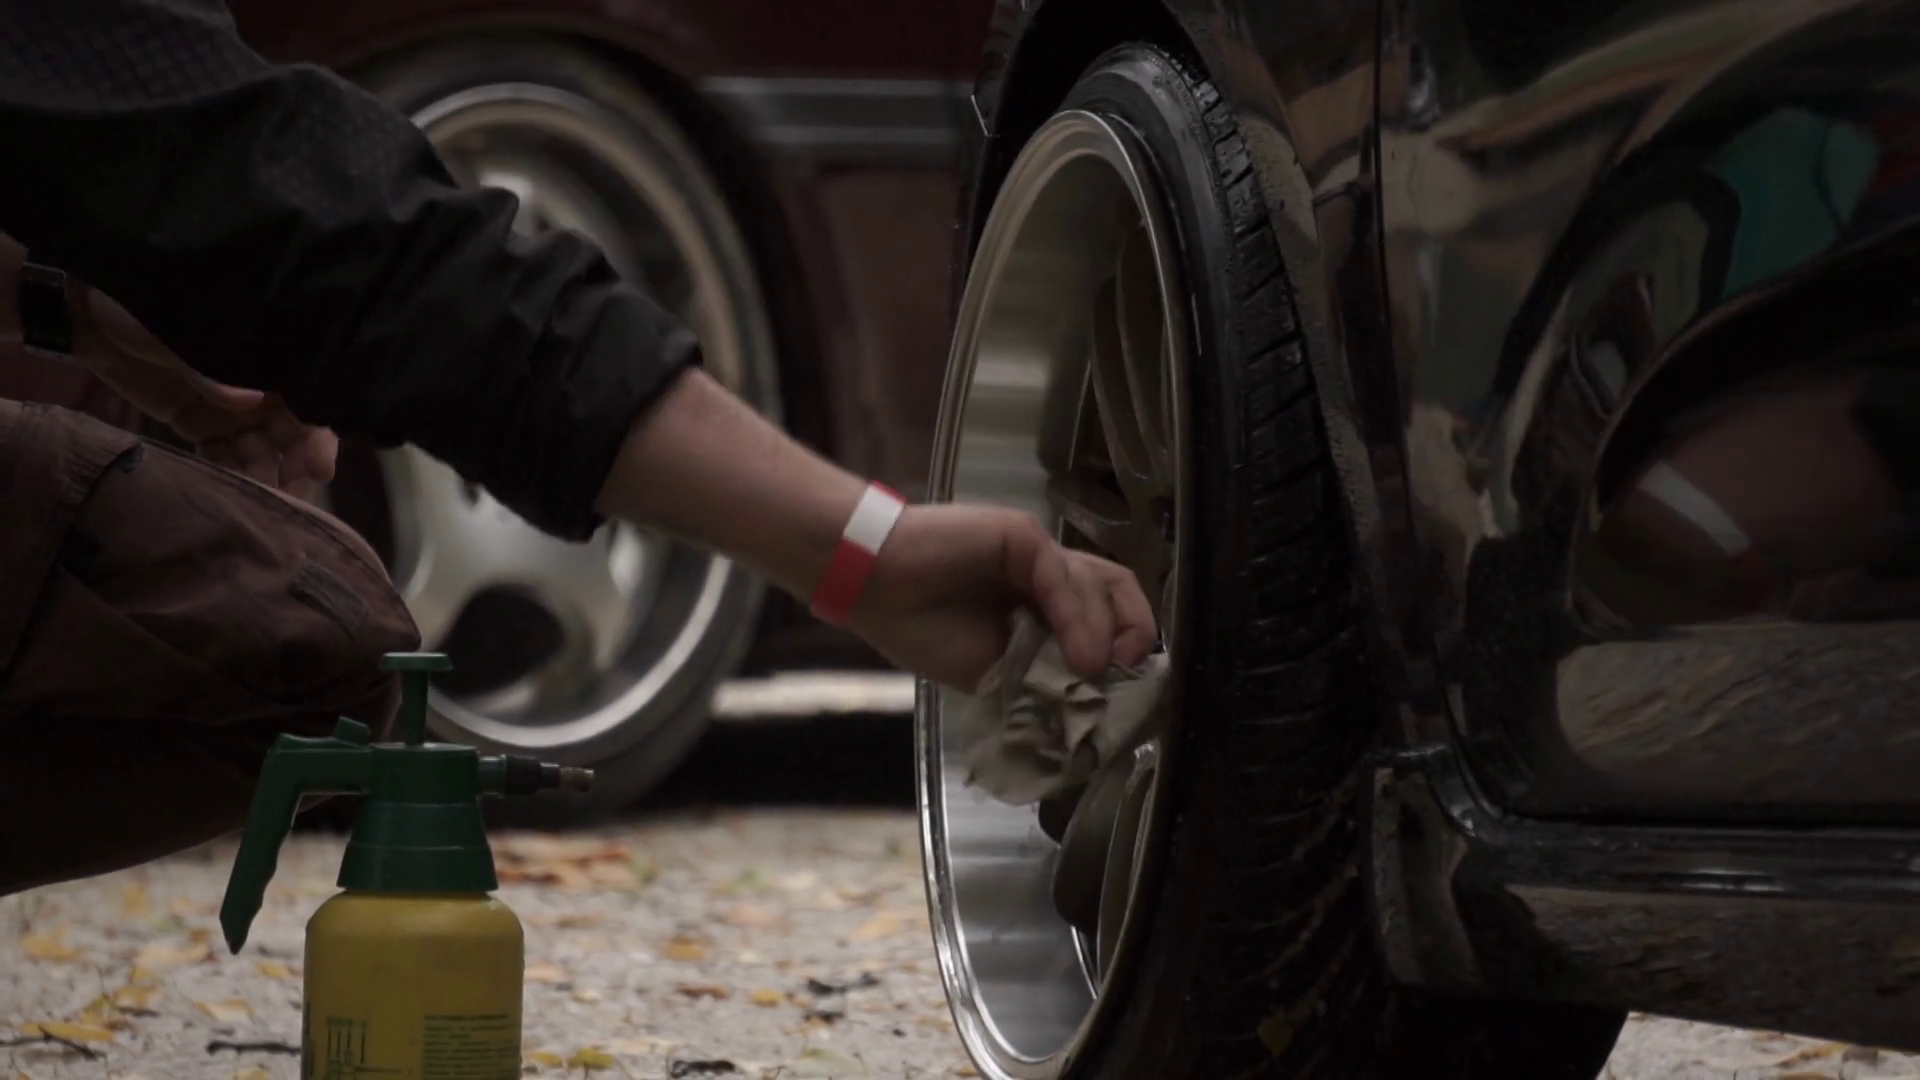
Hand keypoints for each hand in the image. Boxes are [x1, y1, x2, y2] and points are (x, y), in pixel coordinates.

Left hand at [76, 285, 336, 500]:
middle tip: (287, 501)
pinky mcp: (195, 422)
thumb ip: (217, 371)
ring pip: (259, 451)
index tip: (320, 469)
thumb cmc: (150, 307)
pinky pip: (222, 456)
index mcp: (269, 360)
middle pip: (291, 435)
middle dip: (293, 469)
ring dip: (262, 478)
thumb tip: (257, 401)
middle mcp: (259, 387)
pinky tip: (230, 494)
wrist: (93, 307)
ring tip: (257, 505)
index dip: (319, 437)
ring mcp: (227, 408)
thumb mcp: (184, 333)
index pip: (310, 403)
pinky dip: (228, 475)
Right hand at [851, 504, 1158, 691]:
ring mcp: (1037, 553)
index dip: (1124, 649)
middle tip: (1129, 674)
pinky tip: (1080, 655)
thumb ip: (1043, 674)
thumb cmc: (920, 628)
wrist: (871, 587)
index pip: (1104, 616)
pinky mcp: (1023, 537)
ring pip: (1098, 585)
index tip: (1127, 692)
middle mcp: (1046, 575)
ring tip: (1090, 672)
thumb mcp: (995, 669)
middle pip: (1117, 591)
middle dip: (1135, 633)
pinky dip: (1078, 617)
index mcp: (1039, 605)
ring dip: (1102, 635)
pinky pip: (1063, 575)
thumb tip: (1094, 691)